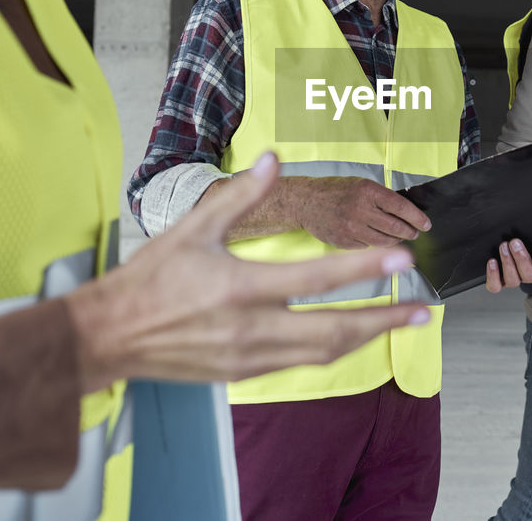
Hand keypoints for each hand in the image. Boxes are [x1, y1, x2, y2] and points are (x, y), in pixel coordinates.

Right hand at [67, 153, 428, 392]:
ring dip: (366, 338)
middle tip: (421, 310)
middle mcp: (250, 328)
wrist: (110, 337)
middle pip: (332, 329)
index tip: (401, 262)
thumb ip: (239, 195)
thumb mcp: (193, 228)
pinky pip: (301, 363)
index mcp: (238, 287)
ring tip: (399, 324)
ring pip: (322, 352)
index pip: (316, 279)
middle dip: (383, 320)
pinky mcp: (244, 373)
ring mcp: (249, 356)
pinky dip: (333, 349)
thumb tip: (272, 158)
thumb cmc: (150, 279)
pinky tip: (353, 337)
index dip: (364, 270)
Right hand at [293, 176, 431, 249]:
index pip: (400, 206)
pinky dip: (375, 244)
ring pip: (384, 241)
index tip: (426, 224)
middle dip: (410, 232)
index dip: (416, 217)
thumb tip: (406, 212)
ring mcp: (350, 228)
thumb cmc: (335, 191)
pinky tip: (376, 239)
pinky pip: (368, 247)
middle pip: (395, 227)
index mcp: (367, 191)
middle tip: (415, 233)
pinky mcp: (343, 242)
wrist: (305, 201)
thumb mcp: (360, 185)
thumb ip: (380, 198)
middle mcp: (359, 209)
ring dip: (396, 241)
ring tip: (399, 237)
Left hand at [484, 239, 531, 293]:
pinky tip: (492, 262)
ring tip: (503, 247)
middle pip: (529, 276)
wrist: (501, 248)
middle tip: (515, 243)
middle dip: (521, 259)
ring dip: (507, 263)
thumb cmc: (517, 243)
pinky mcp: (498, 283)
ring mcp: (512, 280)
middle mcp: (525, 275)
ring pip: (513, 281)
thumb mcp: (527, 238)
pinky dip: (493, 275)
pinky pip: (495, 286)